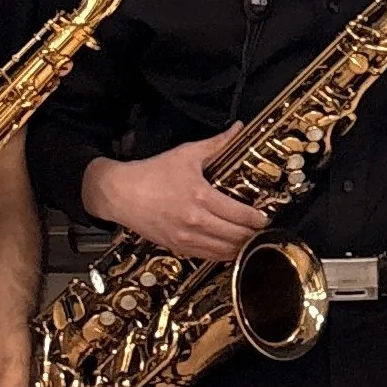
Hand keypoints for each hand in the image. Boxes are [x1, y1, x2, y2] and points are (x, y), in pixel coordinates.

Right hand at [82, 130, 267, 262]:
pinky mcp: (178, 248)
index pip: (241, 215)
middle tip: (262, 231)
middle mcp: (196, 222)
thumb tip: (238, 129)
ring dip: (241, 248)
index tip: (266, 217)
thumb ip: (217, 144)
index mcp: (201, 198)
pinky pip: (208, 257)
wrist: (120, 194)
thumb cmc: (151, 173)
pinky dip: (223, 255)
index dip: (258, 219)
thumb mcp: (186, 154)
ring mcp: (186, 238)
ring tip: (250, 241)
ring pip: (225, 252)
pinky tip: (230, 249)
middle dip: (254, 235)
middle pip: (237, 237)